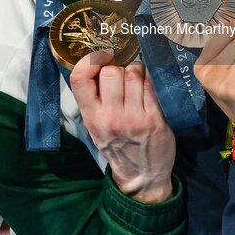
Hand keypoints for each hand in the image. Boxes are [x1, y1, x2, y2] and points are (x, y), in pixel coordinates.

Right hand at [70, 51, 174, 203]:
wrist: (142, 176)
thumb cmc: (117, 145)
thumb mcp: (95, 127)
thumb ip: (93, 100)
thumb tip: (95, 63)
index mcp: (91, 118)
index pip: (79, 79)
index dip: (87, 61)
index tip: (99, 59)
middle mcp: (110, 117)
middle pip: (110, 71)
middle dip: (118, 66)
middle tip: (122, 73)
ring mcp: (133, 118)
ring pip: (133, 73)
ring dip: (136, 69)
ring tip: (136, 77)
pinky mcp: (154, 118)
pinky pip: (151, 85)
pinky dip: (149, 79)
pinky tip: (147, 85)